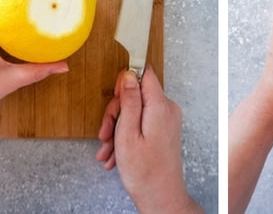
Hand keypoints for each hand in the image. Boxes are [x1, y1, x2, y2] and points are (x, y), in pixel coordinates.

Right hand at [96, 66, 201, 212]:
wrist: (160, 197)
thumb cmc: (144, 171)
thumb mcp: (127, 133)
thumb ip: (129, 102)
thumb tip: (128, 76)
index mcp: (160, 106)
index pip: (145, 74)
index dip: (126, 80)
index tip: (115, 96)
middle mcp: (167, 110)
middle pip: (136, 95)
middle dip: (116, 113)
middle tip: (105, 134)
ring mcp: (166, 120)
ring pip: (135, 112)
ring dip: (117, 129)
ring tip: (107, 150)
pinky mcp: (163, 130)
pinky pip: (141, 123)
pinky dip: (126, 136)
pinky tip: (114, 154)